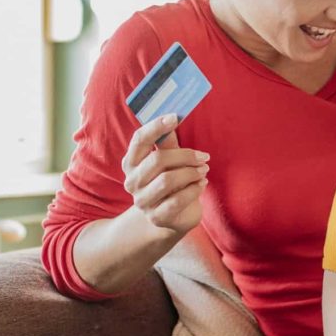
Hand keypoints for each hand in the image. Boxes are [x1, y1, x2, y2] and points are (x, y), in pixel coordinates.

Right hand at [122, 114, 209, 235]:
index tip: (175, 117)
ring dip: (191, 172)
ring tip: (204, 170)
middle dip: (185, 156)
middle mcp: (132, 182)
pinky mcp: (157, 217)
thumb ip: (168, 143)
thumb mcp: (170, 161)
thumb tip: (173, 117)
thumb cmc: (172, 182)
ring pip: (168, 180)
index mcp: (131, 163)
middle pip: (157, 160)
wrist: (172, 217)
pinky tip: (202, 184)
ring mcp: (142, 201)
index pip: (139, 140)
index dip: (156, 127)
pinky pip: (178, 200)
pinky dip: (194, 189)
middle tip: (204, 156)